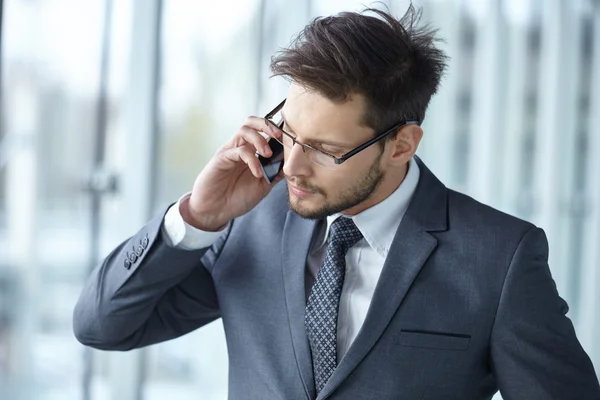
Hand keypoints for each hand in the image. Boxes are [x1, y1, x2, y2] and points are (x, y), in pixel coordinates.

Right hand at [181, 116, 283, 230]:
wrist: (215, 211)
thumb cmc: (236, 198)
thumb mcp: (263, 186)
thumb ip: (275, 174)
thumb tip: (291, 164)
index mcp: (250, 152)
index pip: (262, 131)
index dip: (276, 131)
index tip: (290, 139)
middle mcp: (239, 148)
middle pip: (251, 122)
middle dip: (267, 125)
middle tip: (279, 136)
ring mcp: (230, 151)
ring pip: (244, 130)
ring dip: (259, 139)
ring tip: (268, 154)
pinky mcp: (222, 158)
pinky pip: (239, 151)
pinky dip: (252, 160)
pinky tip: (257, 173)